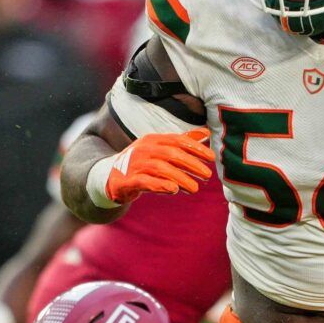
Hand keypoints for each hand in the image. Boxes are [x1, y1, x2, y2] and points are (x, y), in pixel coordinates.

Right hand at [94, 130, 213, 203]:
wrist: (111, 177)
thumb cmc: (142, 163)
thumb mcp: (160, 149)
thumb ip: (181, 142)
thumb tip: (205, 132)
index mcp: (153, 140)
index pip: (177, 141)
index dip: (196, 148)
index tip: (212, 157)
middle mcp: (144, 149)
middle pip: (171, 154)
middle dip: (191, 164)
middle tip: (207, 175)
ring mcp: (135, 164)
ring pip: (160, 169)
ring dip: (180, 178)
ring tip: (195, 188)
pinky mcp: (128, 180)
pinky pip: (145, 182)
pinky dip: (160, 185)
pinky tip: (174, 190)